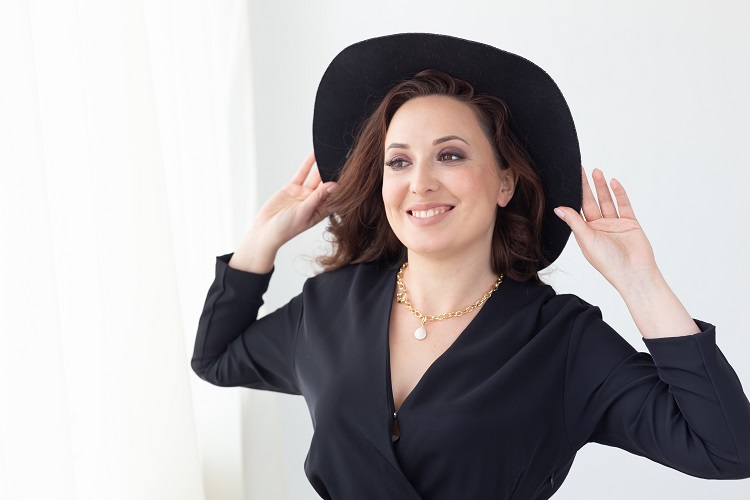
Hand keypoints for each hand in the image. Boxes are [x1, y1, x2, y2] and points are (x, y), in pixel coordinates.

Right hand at [229, 152, 336, 272]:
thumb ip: (318, 197)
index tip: (352, 174)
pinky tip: (315, 155)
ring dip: (322, 167)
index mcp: (321, 211)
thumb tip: (333, 185)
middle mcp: (314, 201)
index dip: (342, 186)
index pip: (335, 196)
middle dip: (333, 174)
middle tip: (343, 160)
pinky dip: (308, 164)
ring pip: (315, 177)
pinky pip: (302, 173)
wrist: (265, 230)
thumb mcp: (304, 212)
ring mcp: (303, 194)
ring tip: (330, 154)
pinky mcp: (292, 188)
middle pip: (326, 185)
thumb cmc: (286, 228)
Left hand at [554, 167, 657, 292]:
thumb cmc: (608, 262)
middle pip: (591, 202)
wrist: (634, 272)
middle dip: (586, 186)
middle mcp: (599, 227)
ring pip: (607, 201)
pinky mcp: (630, 223)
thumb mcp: (586, 240)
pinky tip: (613, 182)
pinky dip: (619, 194)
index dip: (574, 195)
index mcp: (586, 233)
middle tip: (581, 169)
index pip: (577, 209)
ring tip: (597, 171)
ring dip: (602, 187)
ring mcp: (615, 224)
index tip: (568, 180)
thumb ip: (574, 222)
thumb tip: (557, 208)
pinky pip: (623, 205)